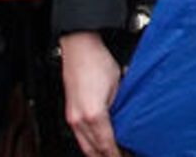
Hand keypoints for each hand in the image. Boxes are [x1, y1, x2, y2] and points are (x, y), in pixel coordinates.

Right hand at [60, 31, 121, 156]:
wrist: (79, 49)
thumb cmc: (98, 62)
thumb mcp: (118, 84)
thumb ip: (121, 105)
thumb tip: (126, 120)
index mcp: (94, 114)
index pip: (107, 143)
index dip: (117, 154)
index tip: (125, 156)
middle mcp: (79, 119)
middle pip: (93, 149)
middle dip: (107, 156)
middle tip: (122, 156)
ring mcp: (72, 117)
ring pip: (84, 145)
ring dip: (97, 153)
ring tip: (111, 154)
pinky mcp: (69, 112)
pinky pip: (79, 135)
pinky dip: (89, 143)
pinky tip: (97, 144)